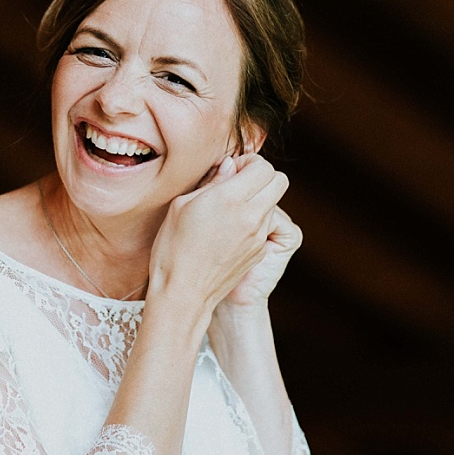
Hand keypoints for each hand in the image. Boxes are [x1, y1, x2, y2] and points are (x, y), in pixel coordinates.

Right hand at [149, 152, 289, 318]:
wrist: (184, 292)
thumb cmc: (173, 246)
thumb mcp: (181, 205)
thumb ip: (212, 182)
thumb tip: (229, 167)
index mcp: (230, 199)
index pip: (263, 167)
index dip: (249, 162)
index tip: (231, 169)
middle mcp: (251, 215)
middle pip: (279, 181)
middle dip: (262, 176)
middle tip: (239, 182)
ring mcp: (259, 235)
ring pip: (275, 202)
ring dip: (259, 197)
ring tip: (231, 206)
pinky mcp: (259, 251)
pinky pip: (266, 224)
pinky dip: (254, 218)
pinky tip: (229, 228)